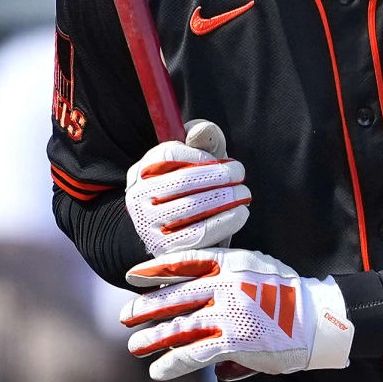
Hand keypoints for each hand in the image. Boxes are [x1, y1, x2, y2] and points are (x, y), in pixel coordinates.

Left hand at [120, 248, 353, 380]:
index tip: (134, 275)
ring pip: (179, 325)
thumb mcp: (259, 267)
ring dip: (153, 336)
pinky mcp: (234, 340)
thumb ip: (230, 272)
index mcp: (232, 261)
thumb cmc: (290, 294)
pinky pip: (194, 353)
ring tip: (134, 345)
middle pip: (175, 294)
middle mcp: (226, 283)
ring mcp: (228, 312)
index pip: (185, 261)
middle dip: (147, 306)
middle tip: (126, 314)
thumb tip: (207, 288)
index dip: (156, 268)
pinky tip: (158, 369)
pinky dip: (172, 362)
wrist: (318, 318)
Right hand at [126, 120, 250, 256]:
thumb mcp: (197, 160)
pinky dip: (225, 221)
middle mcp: (138, 197)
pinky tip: (241, 213)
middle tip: (240, 173)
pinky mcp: (165, 250)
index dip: (198, 154)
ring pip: (191, 208)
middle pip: (182, 182)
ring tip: (244, 193)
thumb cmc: (193, 187)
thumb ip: (202, 140)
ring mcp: (148, 226)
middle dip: (218, 175)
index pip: (168, 154)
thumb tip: (201, 131)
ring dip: (225, 197)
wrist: (176, 234)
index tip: (218, 158)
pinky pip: (199, 234)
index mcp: (142, 170)